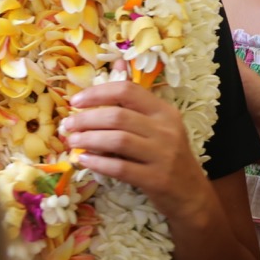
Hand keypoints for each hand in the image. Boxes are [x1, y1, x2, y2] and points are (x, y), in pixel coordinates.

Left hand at [62, 80, 210, 220]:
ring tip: (72, 141)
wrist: (192, 196)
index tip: (76, 101)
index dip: (98, 93)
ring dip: (89, 139)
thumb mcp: (158, 126)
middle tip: (67, 125)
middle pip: (118, 116)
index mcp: (164, 111)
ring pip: (118, 140)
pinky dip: (98, 163)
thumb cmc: (168, 156)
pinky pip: (120, 168)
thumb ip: (135, 100)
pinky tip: (84, 160)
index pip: (128, 90)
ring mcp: (163, 155)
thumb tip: (116, 63)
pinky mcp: (156, 179)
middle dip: (86, 119)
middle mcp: (166, 130)